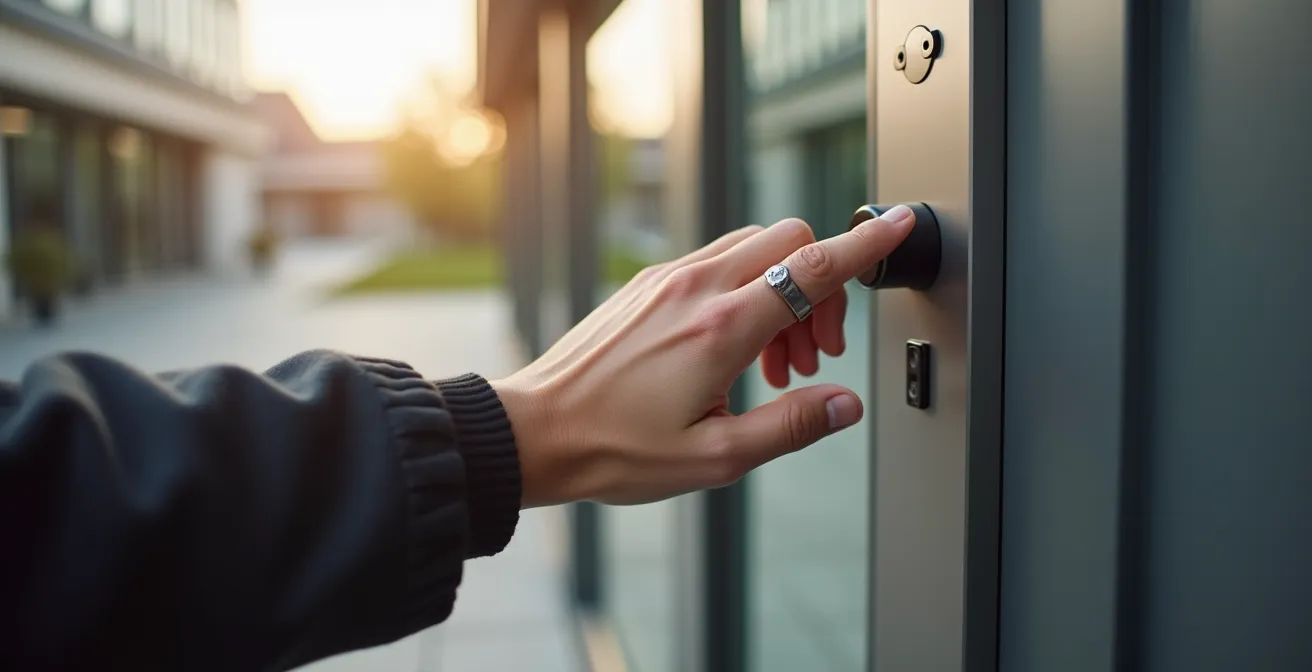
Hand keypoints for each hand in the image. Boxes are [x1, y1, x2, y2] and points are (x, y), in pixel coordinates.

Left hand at [493, 205, 915, 506]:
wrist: (536, 429)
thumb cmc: (613, 448)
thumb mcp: (714, 458)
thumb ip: (790, 427)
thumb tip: (845, 405)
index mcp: (720, 328)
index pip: (812, 266)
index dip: (865, 244)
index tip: (898, 224)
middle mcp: (696, 288)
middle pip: (788, 241)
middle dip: (821, 286)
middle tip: (813, 354)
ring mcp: (667, 280)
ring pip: (752, 249)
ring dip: (782, 293)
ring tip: (771, 366)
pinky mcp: (647, 285)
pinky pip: (716, 263)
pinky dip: (745, 292)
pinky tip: (730, 352)